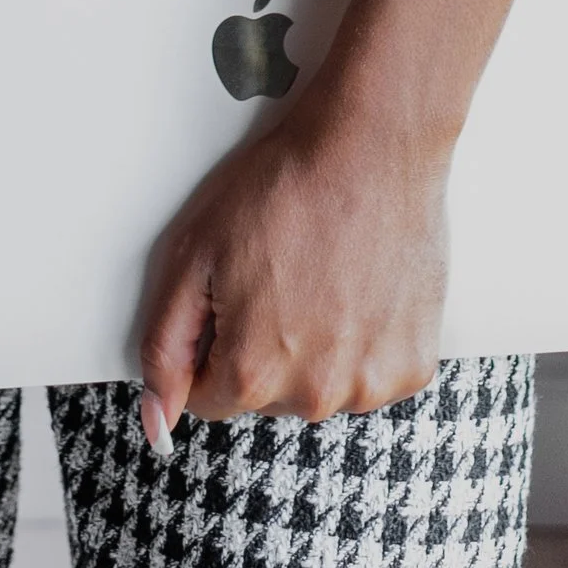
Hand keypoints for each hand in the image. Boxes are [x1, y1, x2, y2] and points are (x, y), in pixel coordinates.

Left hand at [134, 93, 450, 450]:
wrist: (373, 145)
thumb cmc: (285, 186)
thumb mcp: (193, 254)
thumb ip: (165, 348)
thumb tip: (154, 422)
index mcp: (251, 373)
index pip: (209, 396)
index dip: (216, 340)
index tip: (239, 292)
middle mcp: (313, 396)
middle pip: (266, 395)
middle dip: (266, 347)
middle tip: (285, 275)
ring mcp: (370, 385)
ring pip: (320, 389)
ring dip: (319, 350)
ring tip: (327, 277)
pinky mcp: (413, 366)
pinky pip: (373, 377)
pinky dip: (367, 344)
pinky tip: (364, 289)